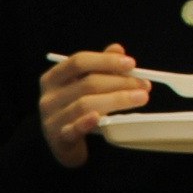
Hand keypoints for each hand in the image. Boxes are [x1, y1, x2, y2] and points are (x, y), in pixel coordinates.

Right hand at [40, 47, 152, 168]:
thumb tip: (117, 49)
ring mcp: (52, 119)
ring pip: (85, 104)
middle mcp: (49, 97)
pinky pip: (73, 129)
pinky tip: (98, 118)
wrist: (61, 142)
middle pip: (87, 84)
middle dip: (120, 82)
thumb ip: (99, 67)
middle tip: (144, 85)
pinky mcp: (58, 139)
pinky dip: (86, 123)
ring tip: (141, 98)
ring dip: (117, 99)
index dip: (106, 60)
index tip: (131, 64)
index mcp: (53, 78)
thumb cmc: (74, 109)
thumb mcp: (82, 84)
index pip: (78, 62)